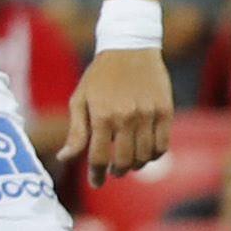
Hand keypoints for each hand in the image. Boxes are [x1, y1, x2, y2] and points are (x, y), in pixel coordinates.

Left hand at [57, 44, 171, 178]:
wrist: (129, 48)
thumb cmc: (98, 76)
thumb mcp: (80, 100)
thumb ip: (76, 132)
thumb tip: (64, 158)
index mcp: (102, 116)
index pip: (99, 157)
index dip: (96, 175)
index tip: (95, 182)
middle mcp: (126, 117)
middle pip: (124, 161)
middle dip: (116, 172)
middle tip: (112, 172)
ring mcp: (148, 115)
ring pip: (145, 156)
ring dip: (135, 165)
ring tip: (127, 163)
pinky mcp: (166, 111)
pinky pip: (163, 145)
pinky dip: (154, 155)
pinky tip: (145, 153)